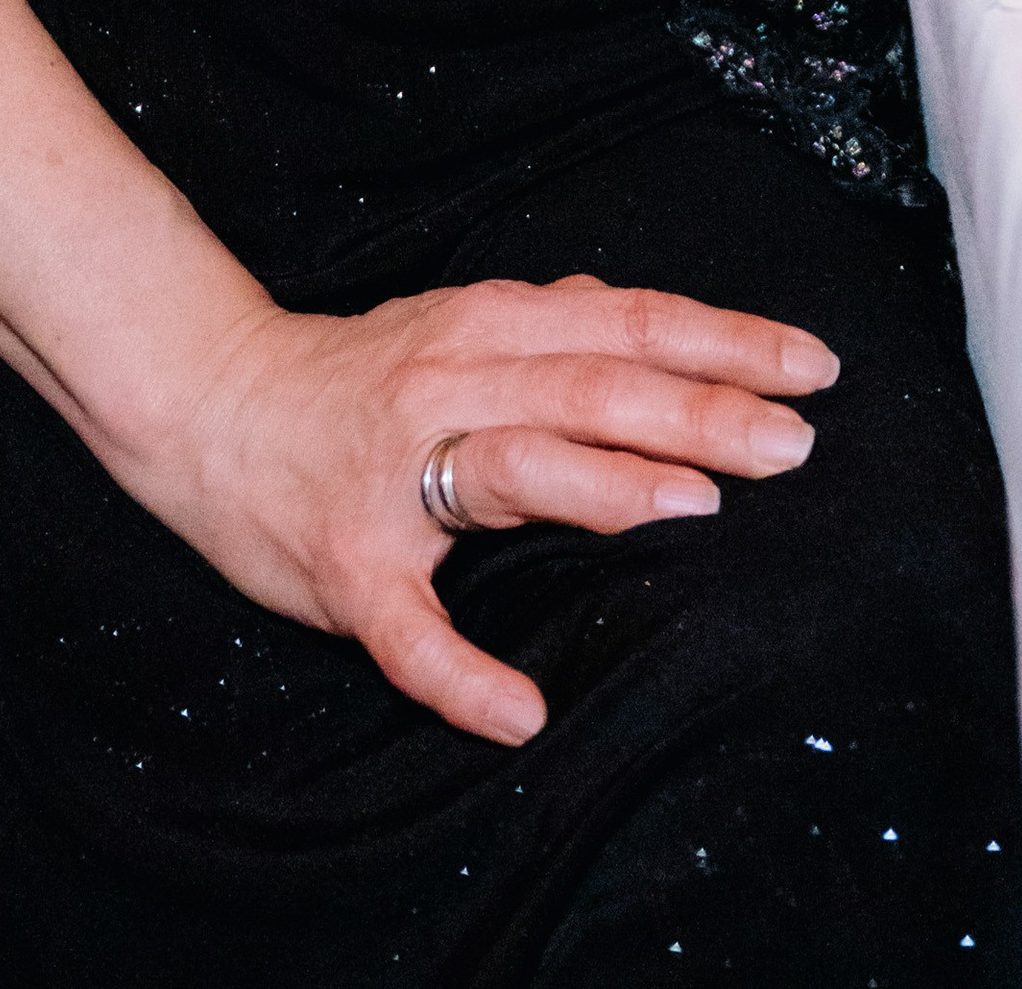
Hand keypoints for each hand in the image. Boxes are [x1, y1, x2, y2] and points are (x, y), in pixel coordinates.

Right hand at [135, 271, 837, 744]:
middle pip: (595, 388)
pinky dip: (462, 674)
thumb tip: (641, 311)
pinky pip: (410, 630)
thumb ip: (550, 323)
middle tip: (794, 443)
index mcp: (491, 326)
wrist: (208, 404)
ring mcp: (396, 476)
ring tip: (698, 507)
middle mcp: (452, 384)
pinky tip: (521, 711)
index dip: (725, 342)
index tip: (814, 366)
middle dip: (702, 411)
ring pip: (517, 468)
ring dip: (609, 487)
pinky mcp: (348, 565)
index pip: (631, 324)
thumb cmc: (353, 373)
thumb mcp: (458, 320)